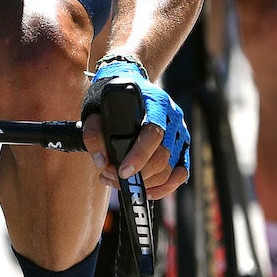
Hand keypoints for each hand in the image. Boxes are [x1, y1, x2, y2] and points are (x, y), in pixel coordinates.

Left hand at [81, 59, 189, 200]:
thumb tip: (102, 162)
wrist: (130, 87)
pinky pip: (179, 175)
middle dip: (137, 175)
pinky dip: (162, 188)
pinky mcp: (182, 148)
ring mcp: (180, 134)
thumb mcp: (96, 109)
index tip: (122, 171)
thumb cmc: (112, 99)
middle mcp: (173, 118)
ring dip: (145, 184)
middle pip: (163, 156)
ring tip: (118, 181)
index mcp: (156, 103)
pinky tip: (144, 189)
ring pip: (170, 170)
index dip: (139, 156)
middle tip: (111, 175)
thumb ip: (94, 134)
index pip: (154, 132)